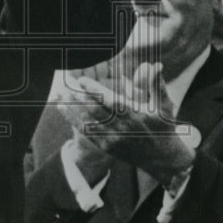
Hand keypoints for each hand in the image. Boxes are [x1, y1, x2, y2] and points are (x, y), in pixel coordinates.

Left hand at [59, 61, 197, 186]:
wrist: (162, 158)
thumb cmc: (163, 126)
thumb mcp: (163, 104)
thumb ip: (155, 84)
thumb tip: (153, 64)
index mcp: (136, 115)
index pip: (112, 102)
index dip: (95, 91)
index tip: (83, 80)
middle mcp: (123, 128)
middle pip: (95, 111)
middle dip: (78, 96)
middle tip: (65, 83)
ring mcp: (113, 139)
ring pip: (87, 121)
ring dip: (71, 107)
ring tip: (59, 92)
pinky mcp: (106, 146)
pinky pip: (85, 131)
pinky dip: (72, 119)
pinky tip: (62, 107)